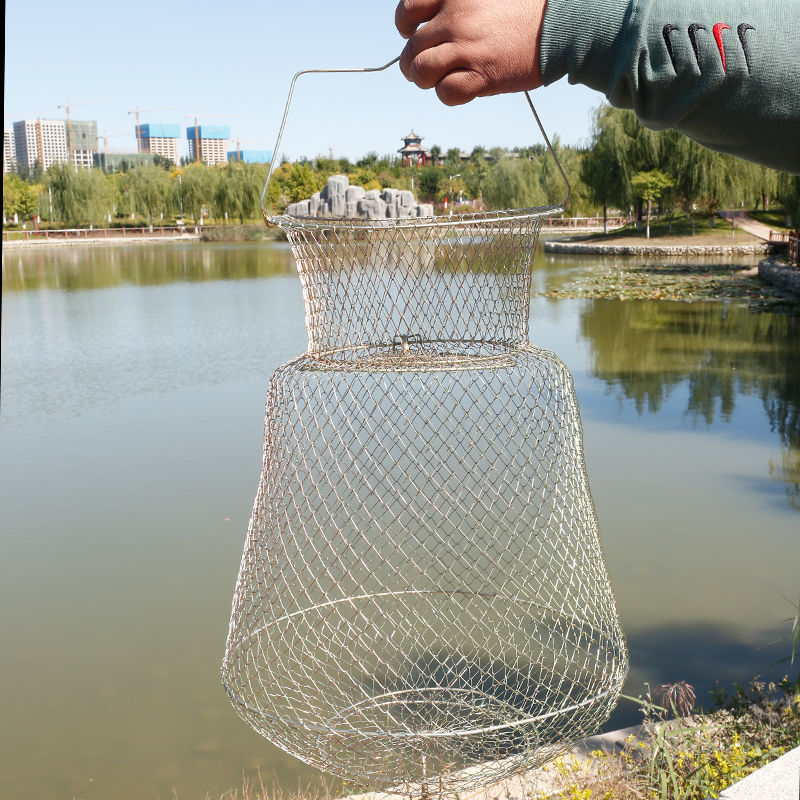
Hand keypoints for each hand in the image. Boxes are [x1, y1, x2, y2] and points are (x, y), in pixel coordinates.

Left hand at [396, 0, 547, 105]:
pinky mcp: (482, 75)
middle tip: (425, 67)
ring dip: (427, 80)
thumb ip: (456, 3)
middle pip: (412, 48)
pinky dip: (448, 94)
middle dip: (413, 62)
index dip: (406, 27)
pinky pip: (446, 92)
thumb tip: (432, 21)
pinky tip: (460, 88)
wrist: (561, 24)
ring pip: (422, 72)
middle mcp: (455, 19)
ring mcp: (467, 47)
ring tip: (438, 79)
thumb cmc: (525, 7)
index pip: (407, 12)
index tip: (415, 34)